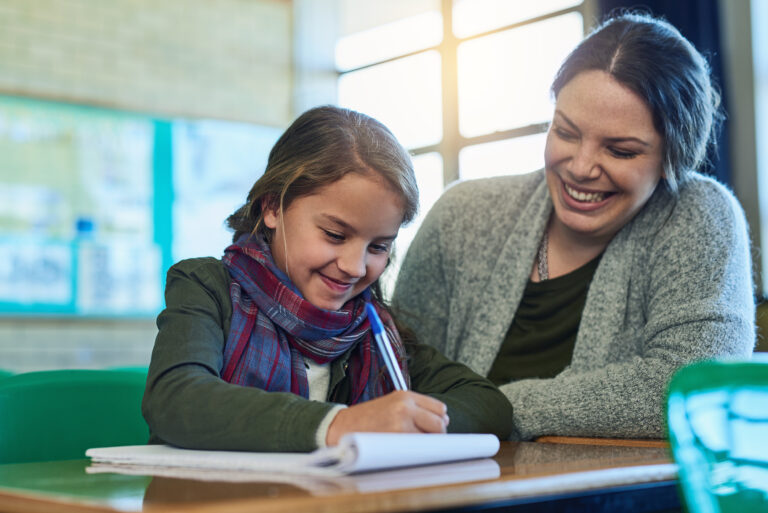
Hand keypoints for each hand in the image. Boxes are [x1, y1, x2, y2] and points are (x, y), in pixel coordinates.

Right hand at [325, 391, 448, 445]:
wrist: (342, 426)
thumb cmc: (367, 418)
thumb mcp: (391, 403)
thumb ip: (414, 409)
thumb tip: (441, 422)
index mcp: (405, 396)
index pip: (439, 408)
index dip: (440, 420)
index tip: (435, 428)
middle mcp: (406, 407)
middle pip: (439, 424)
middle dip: (437, 434)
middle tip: (426, 440)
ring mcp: (402, 423)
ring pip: (430, 437)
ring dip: (426, 443)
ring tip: (412, 444)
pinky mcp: (396, 438)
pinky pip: (418, 448)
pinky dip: (416, 451)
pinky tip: (406, 450)